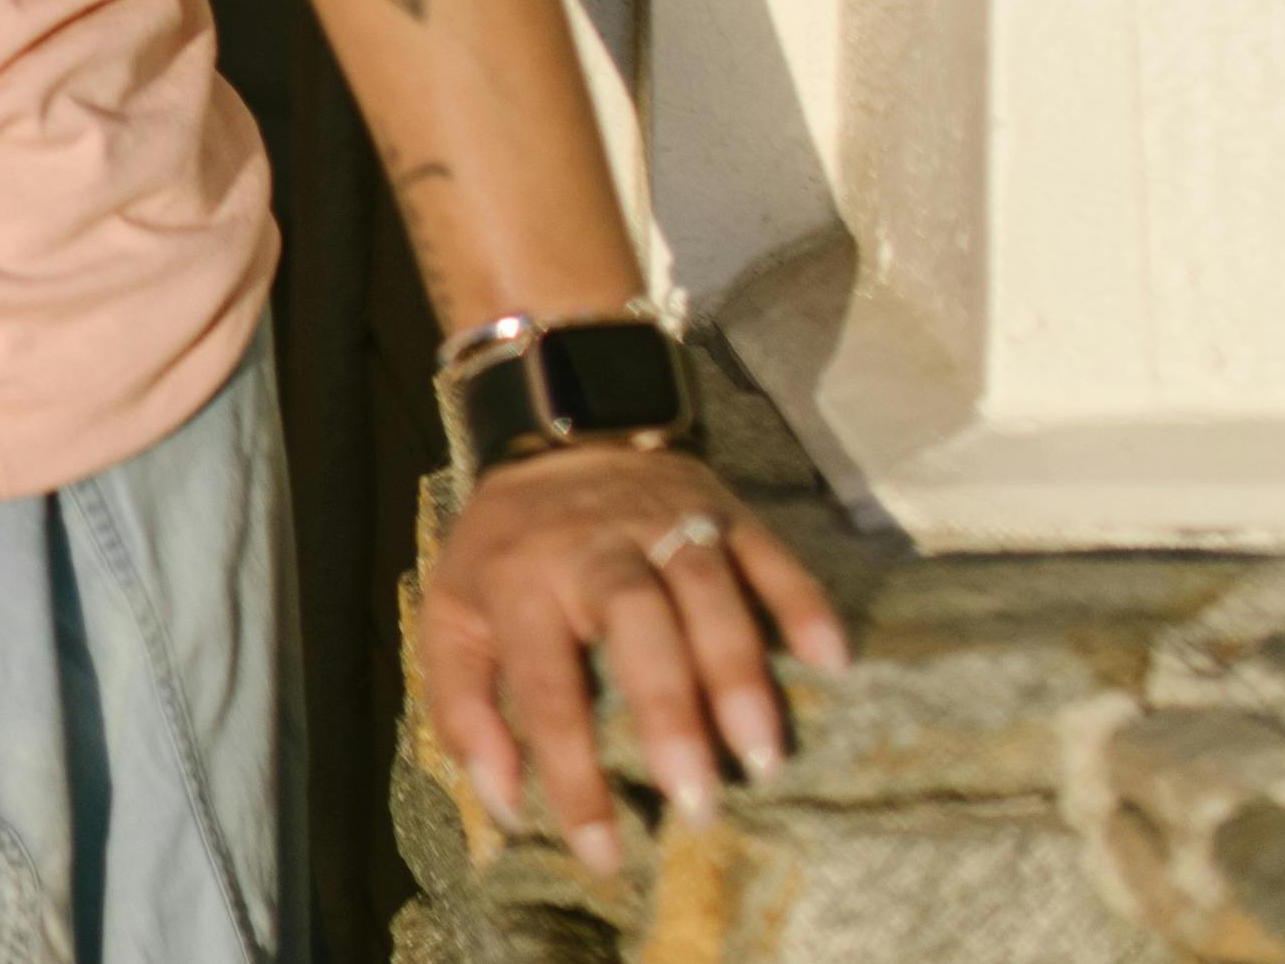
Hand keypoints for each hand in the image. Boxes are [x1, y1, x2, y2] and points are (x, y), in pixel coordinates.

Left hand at [418, 442, 850, 874]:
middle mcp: (595, 546)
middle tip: (697, 803)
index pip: (546, 686)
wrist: (557, 430)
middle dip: (669, 713)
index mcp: (521, 579)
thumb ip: (464, 710)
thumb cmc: (505, 550)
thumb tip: (505, 805)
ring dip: (738, 672)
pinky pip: (768, 553)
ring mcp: (663, 519)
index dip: (572, 773)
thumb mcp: (453, 616)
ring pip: (707, 590)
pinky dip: (802, 603)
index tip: (602, 853)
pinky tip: (831, 662)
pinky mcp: (721, 505)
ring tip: (764, 757)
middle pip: (635, 623)